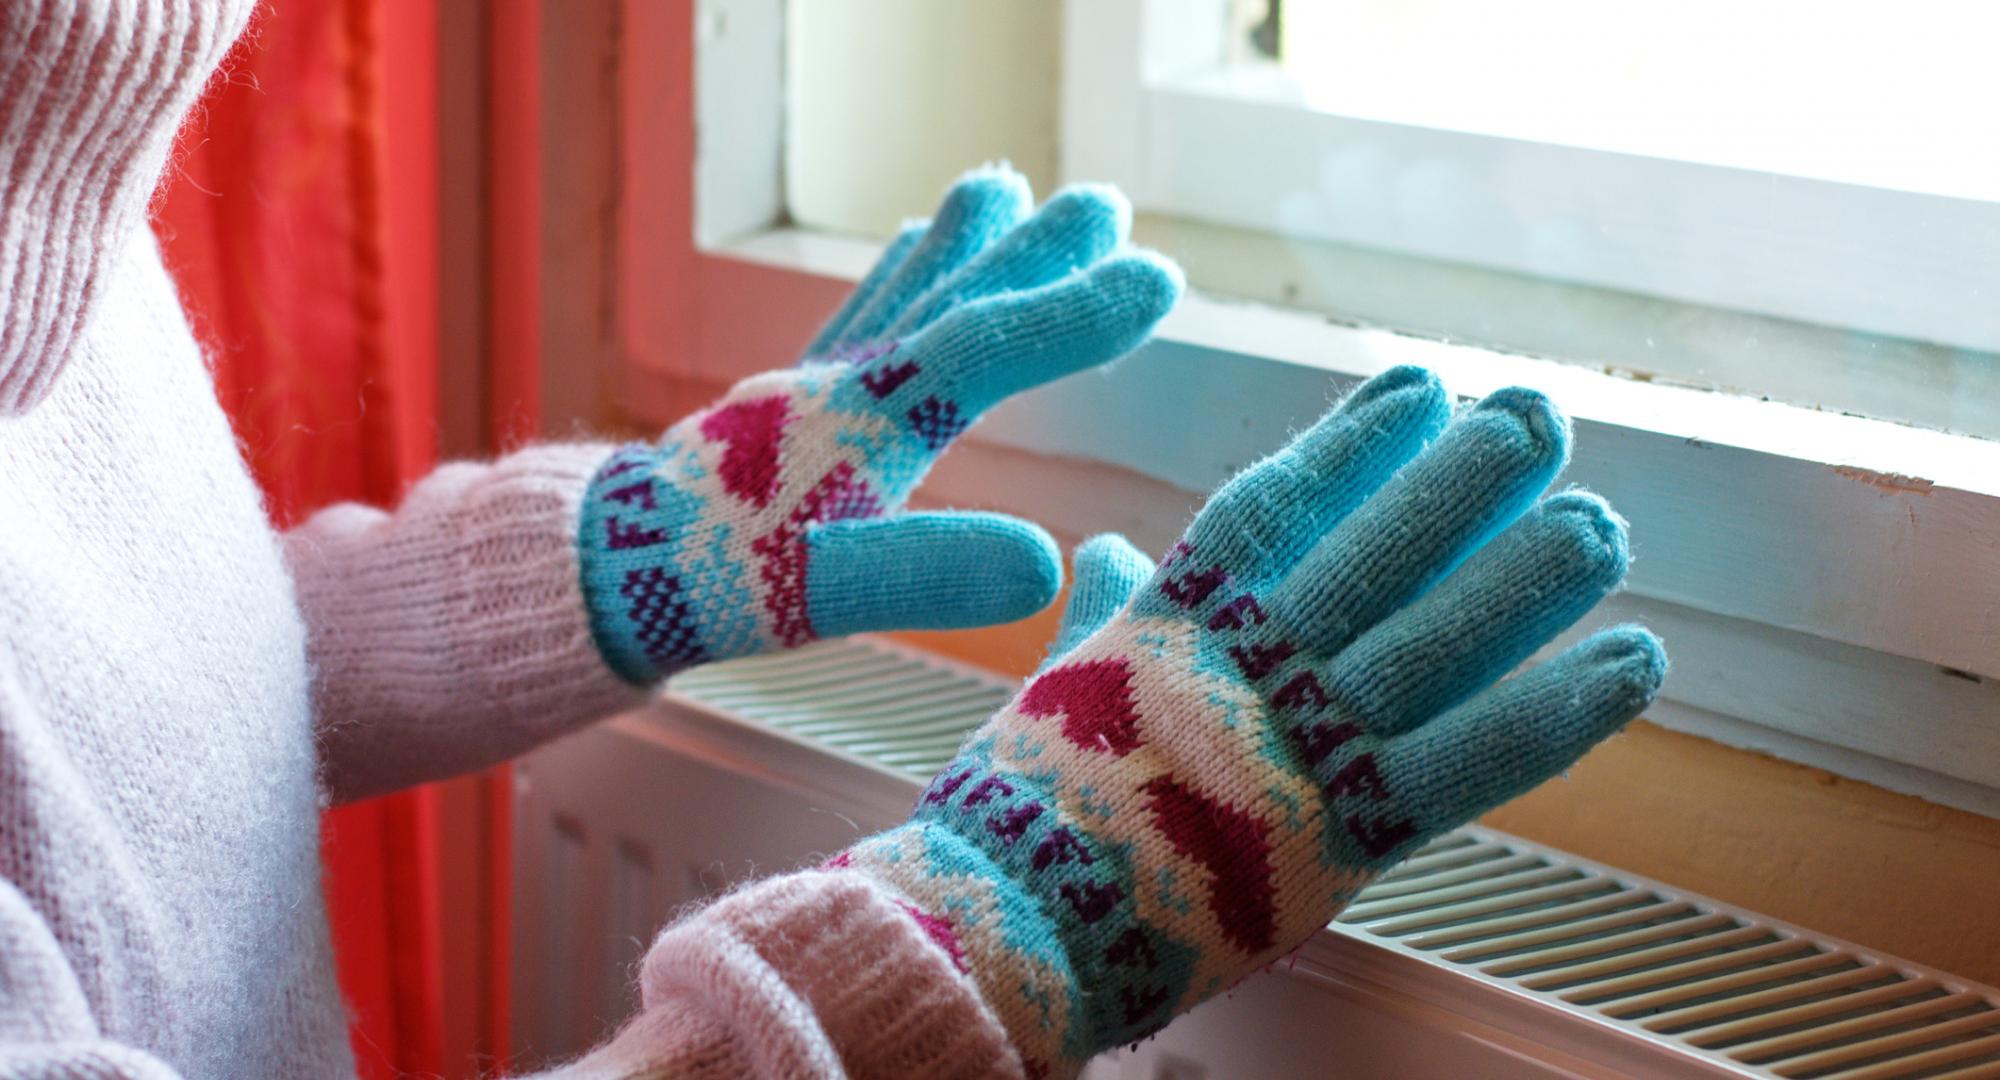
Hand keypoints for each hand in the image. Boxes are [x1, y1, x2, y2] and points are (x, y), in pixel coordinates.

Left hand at [578, 167, 1180, 681]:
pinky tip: (913, 256)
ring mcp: (814, 384)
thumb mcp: (825, 594)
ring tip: (1002, 190)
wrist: (606, 569)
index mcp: (868, 423)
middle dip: (1036, 258)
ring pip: (906, 296)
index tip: (1157, 276)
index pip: (988, 348)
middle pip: (956, 302)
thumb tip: (1044, 563)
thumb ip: (928, 573)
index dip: (1074, 312)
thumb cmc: (715, 582)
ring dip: (965, 248)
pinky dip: (901, 277)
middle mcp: (845, 385)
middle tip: (1104, 204)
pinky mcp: (789, 400)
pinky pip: (861, 316)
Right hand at [840, 366, 1666, 1074]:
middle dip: (1461, 482)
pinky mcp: (1343, 836)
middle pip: (1373, 555)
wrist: (1005, 922)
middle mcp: (1242, 667)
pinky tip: (1632, 660)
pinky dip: (1558, 712)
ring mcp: (1295, 747)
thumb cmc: (1021, 804)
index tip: (1418, 386)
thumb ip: (1109, 609)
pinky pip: (1469, 762)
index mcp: (1169, 620)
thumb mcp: (1058, 682)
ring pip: (1432, 644)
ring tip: (1601, 520)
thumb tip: (1109, 548)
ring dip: (1525, 580)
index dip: (1352, 443)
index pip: (1274, 507)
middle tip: (1537, 413)